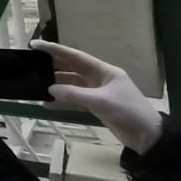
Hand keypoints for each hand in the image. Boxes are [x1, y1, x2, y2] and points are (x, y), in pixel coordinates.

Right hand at [33, 40, 163, 152]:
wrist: (148, 136)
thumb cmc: (128, 112)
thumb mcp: (100, 101)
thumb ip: (74, 94)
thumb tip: (50, 89)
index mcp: (104, 71)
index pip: (75, 56)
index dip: (55, 50)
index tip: (35, 45)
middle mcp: (99, 79)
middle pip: (71, 70)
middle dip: (53, 68)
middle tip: (32, 67)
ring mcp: (98, 94)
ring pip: (72, 86)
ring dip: (56, 88)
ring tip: (36, 88)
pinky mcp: (97, 107)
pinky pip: (75, 101)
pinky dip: (63, 103)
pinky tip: (48, 105)